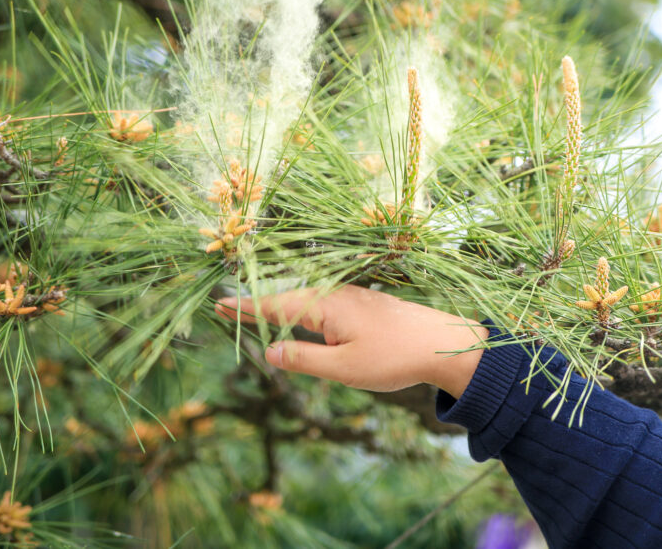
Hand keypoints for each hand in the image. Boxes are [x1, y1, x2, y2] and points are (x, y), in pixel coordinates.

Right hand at [214, 285, 487, 397]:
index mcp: (326, 306)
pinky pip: (322, 305)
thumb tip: (270, 351)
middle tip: (224, 308)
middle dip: (256, 305)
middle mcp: (335, 294)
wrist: (443, 343)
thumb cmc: (393, 357)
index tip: (218, 303)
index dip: (245, 307)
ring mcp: (351, 297)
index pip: (275, 305)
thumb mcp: (344, 368)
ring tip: (252, 312)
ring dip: (278, 307)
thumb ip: (304, 359)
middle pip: (286, 299)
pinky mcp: (363, 304)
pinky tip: (300, 318)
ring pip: (305, 301)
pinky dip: (301, 310)